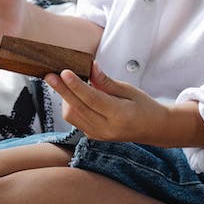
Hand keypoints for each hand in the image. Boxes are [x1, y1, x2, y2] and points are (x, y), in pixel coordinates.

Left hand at [44, 63, 165, 142]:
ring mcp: (99, 135)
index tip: (64, 73)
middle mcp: (107, 129)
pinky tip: (73, 94)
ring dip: (66, 98)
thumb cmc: (144, 106)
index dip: (76, 85)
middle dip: (62, 91)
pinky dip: (72, 106)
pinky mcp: (94, 136)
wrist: (153, 129)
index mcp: (119, 116)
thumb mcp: (128, 90)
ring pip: (73, 116)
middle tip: (50, 76)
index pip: (92, 99)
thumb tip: (90, 66)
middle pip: (78, 108)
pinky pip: (76, 120)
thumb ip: (106, 81)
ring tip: (65, 83)